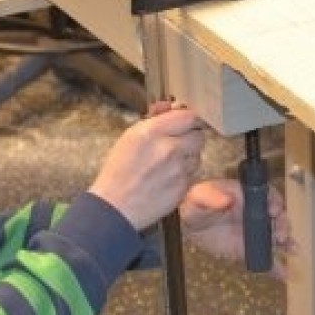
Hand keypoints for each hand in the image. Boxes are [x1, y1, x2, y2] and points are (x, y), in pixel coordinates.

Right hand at [88, 103, 204, 230]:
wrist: (115, 207)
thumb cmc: (118, 172)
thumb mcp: (130, 137)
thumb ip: (155, 120)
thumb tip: (173, 107)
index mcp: (152, 132)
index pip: (189, 116)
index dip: (188, 119)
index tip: (185, 123)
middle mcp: (169, 149)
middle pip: (198, 135)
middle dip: (190, 137)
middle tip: (176, 143)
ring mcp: (178, 169)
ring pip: (197, 155)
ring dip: (188, 156)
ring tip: (167, 164)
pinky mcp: (184, 187)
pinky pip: (192, 173)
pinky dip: (184, 173)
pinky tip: (167, 177)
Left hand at [180, 179, 291, 279]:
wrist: (187, 226)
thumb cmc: (195, 205)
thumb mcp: (199, 197)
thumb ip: (212, 196)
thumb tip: (228, 198)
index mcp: (246, 196)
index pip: (267, 197)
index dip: (274, 202)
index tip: (274, 210)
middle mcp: (255, 214)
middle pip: (277, 218)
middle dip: (283, 225)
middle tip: (281, 234)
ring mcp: (252, 233)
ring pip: (275, 238)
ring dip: (287, 243)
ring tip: (292, 249)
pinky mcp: (247, 250)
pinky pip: (263, 259)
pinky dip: (274, 268)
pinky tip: (284, 275)